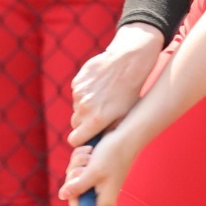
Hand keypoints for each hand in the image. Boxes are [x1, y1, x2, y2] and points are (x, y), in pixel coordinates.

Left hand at [60, 135, 140, 205]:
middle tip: (85, 164)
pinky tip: (89, 149)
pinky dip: (80, 157)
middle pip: (73, 192)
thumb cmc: (113, 155)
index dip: (72, 198)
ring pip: (74, 177)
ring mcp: (96, 181)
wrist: (126, 136)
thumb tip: (62, 196)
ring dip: (77, 162)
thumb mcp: (93, 172)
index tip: (72, 183)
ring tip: (90, 153)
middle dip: (75, 175)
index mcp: (103, 200)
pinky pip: (77, 166)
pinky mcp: (93, 170)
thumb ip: (77, 186)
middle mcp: (99, 193)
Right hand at [68, 26, 166, 145]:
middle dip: (84, 122)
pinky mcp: (77, 81)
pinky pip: (77, 93)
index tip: (88, 136)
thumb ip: (108, 131)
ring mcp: (78, 93)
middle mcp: (83, 108)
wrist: (128, 62)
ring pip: (76, 107)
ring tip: (103, 97)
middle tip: (99, 115)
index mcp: (95, 120)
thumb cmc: (130, 92)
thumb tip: (99, 143)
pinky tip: (99, 86)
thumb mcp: (124, 116)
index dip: (81, 139)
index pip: (75, 140)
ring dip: (86, 105)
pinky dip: (85, 92)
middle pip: (75, 123)